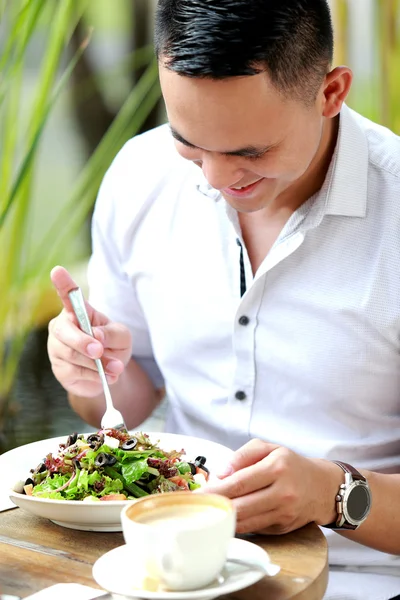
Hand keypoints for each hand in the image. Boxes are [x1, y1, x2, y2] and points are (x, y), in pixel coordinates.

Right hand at [48, 266, 131, 397]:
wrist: (110, 373)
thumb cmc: (114, 346)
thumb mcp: (122, 337)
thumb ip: (112, 334)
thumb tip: (96, 336)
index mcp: (79, 312)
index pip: (68, 295)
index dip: (63, 283)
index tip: (58, 270)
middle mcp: (63, 326)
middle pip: (65, 331)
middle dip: (83, 342)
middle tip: (100, 351)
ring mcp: (57, 348)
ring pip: (71, 355)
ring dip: (96, 364)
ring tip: (115, 368)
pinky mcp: (59, 369)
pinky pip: (74, 372)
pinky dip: (93, 376)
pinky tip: (104, 377)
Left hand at [205, 439, 342, 534]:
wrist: (323, 487)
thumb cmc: (290, 465)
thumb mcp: (269, 448)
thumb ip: (242, 455)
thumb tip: (221, 473)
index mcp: (276, 467)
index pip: (239, 482)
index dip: (215, 491)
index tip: (197, 495)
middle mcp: (282, 492)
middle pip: (240, 506)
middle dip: (215, 507)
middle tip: (196, 506)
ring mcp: (284, 513)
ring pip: (246, 521)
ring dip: (223, 519)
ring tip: (206, 513)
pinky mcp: (283, 528)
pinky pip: (254, 529)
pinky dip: (237, 525)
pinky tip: (225, 520)